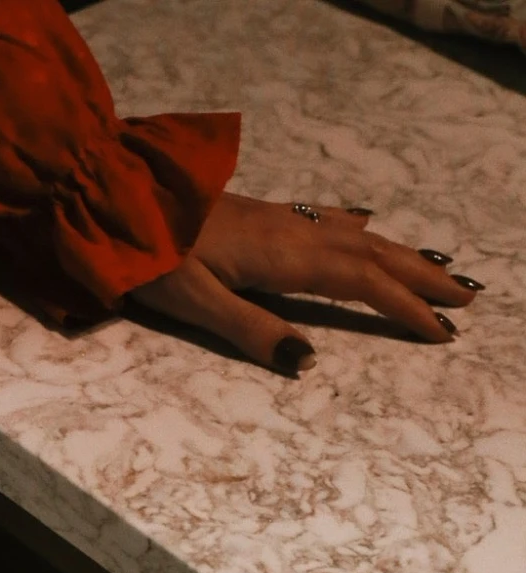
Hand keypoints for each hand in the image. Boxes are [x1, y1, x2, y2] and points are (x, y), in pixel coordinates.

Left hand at [129, 193, 482, 374]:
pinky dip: (361, 230)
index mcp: (281, 256)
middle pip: (373, 254)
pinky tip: (368, 227)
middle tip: (467, 299)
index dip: (403, 308)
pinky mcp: (262, 215)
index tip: (441, 331)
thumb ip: (250, 331)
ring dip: (401, 255)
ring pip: (357, 236)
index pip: (359, 283)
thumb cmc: (148, 257)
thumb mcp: (195, 304)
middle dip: (422, 278)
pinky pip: (330, 220)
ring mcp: (279, 219)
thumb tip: (306, 361)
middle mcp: (291, 231)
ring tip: (438, 271)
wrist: (115, 201)